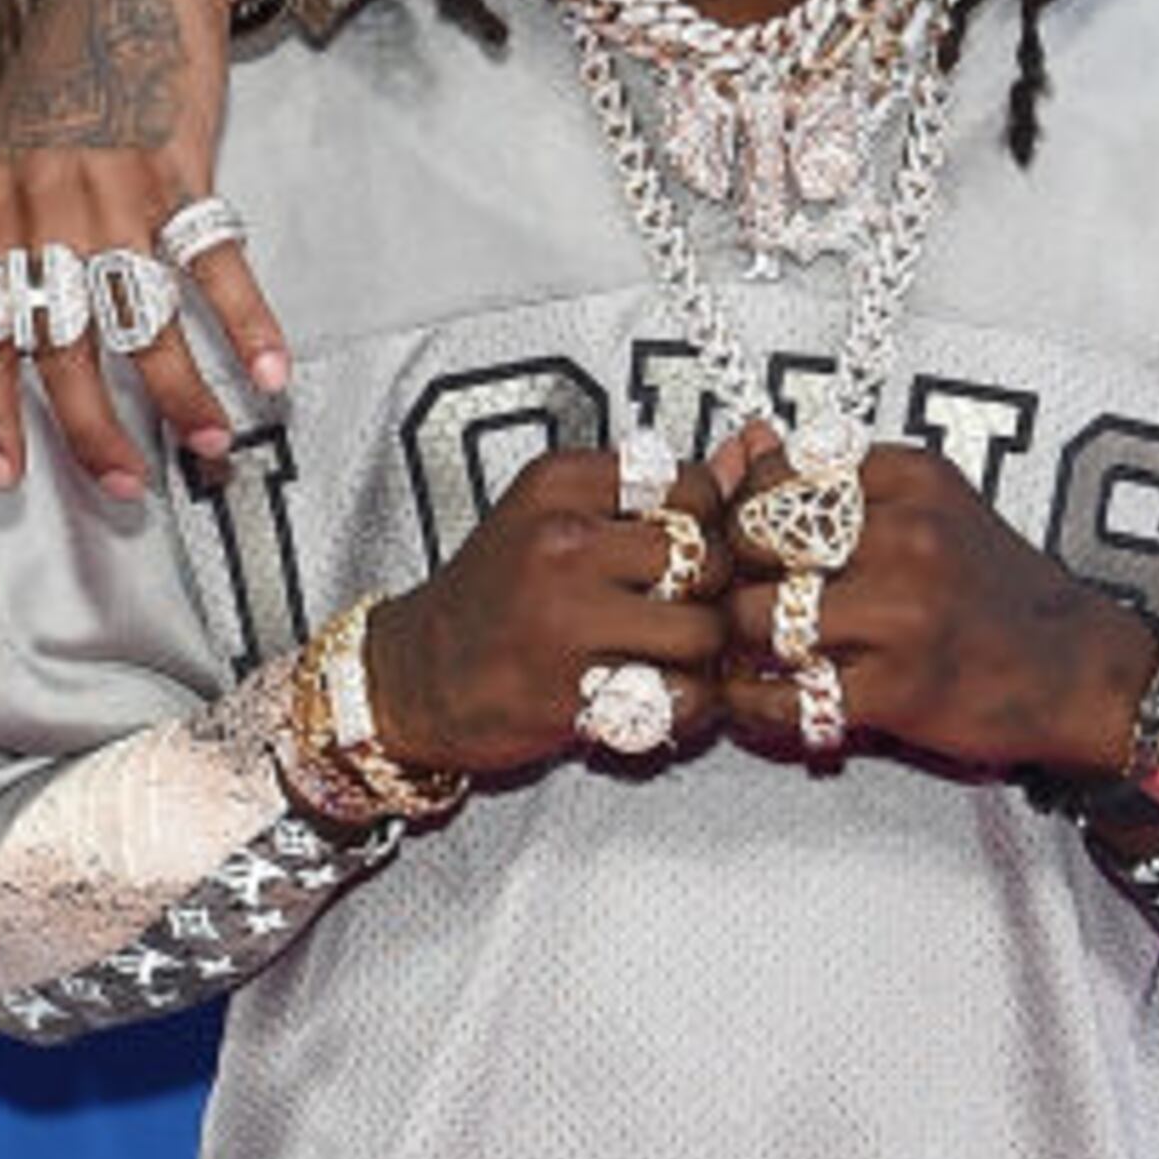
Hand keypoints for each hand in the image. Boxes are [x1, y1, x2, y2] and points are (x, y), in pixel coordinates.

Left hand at [0, 0, 287, 503]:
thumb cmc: (72, 70)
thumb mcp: (16, 151)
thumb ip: (22, 238)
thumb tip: (43, 338)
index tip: (9, 478)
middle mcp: (44, 203)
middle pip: (63, 342)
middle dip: (94, 427)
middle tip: (124, 484)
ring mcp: (111, 184)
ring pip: (140, 316)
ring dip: (180, 393)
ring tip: (210, 447)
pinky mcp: (177, 164)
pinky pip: (214, 263)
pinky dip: (247, 324)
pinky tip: (270, 372)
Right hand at [360, 440, 736, 780]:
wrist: (410, 676)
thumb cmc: (493, 595)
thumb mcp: (556, 515)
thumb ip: (653, 489)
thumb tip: (748, 453)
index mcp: (559, 485)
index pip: (691, 487)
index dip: (710, 526)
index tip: (688, 552)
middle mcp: (560, 544)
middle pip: (706, 558)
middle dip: (713, 591)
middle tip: (688, 610)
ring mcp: (563, 621)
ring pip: (701, 631)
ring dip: (704, 654)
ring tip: (677, 657)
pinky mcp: (569, 695)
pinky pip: (676, 698)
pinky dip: (687, 706)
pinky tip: (662, 696)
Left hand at [711, 422, 1158, 779]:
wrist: (1080, 673)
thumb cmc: (995, 592)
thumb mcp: (931, 509)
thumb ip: (838, 481)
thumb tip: (744, 444)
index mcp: (911, 479)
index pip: (776, 475)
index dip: (739, 512)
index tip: (746, 544)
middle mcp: (907, 534)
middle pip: (752, 539)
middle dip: (729, 574)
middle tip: (732, 600)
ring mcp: (902, 612)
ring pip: (754, 617)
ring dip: (735, 643)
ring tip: (743, 652)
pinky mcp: (898, 688)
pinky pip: (782, 696)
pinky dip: (753, 704)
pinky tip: (760, 698)